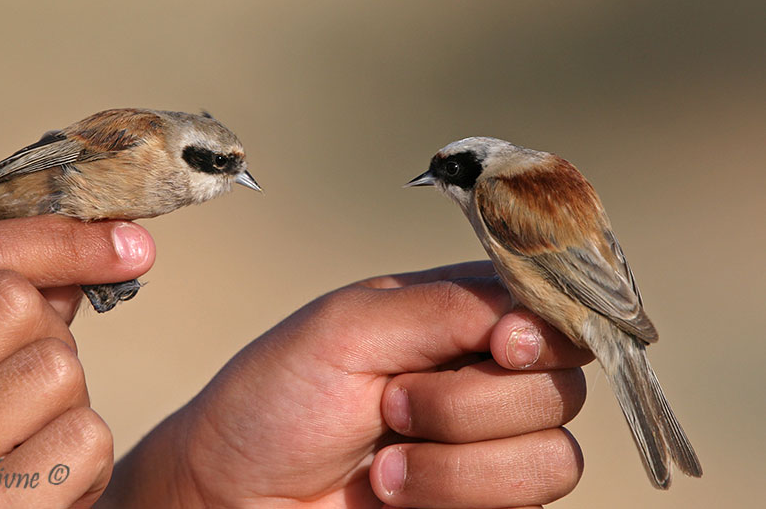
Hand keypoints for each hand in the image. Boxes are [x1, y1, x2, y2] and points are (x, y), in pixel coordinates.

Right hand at [0, 216, 154, 507]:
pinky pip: (82, 439)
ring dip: (71, 405)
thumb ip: (15, 310)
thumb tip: (108, 245)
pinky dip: (88, 461)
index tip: (129, 245)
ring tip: (34, 444)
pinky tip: (52, 483)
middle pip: (12, 303)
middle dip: (51, 336)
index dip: (59, 240)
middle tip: (33, 390)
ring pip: (57, 371)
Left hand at [100, 261, 590, 507]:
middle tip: (390, 403)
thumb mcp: (350, 327)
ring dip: (458, 461)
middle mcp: (483, 373)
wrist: (232, 495)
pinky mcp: (484, 500)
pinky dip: (456, 493)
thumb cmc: (275, 399)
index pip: (548, 306)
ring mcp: (487, 444)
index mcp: (456, 313)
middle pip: (561, 382)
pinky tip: (394, 490)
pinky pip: (530, 499)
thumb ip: (448, 308)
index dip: (542, 329)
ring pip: (554, 453)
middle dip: (467, 403)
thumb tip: (535, 315)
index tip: (499, 346)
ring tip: (384, 460)